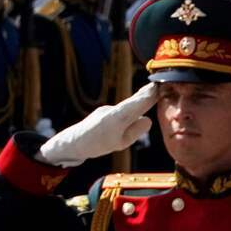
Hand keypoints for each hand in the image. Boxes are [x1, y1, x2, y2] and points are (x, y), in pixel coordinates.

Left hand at [38, 81, 159, 166]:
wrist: (72, 142)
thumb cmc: (96, 145)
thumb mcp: (120, 143)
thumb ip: (135, 131)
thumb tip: (148, 119)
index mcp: (117, 118)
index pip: (137, 104)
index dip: (149, 96)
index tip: (158, 87)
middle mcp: (112, 110)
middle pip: (133, 101)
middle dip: (145, 94)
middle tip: (157, 85)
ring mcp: (107, 109)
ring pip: (127, 106)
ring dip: (139, 99)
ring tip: (151, 92)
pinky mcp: (104, 112)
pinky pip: (121, 110)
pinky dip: (130, 107)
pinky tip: (135, 107)